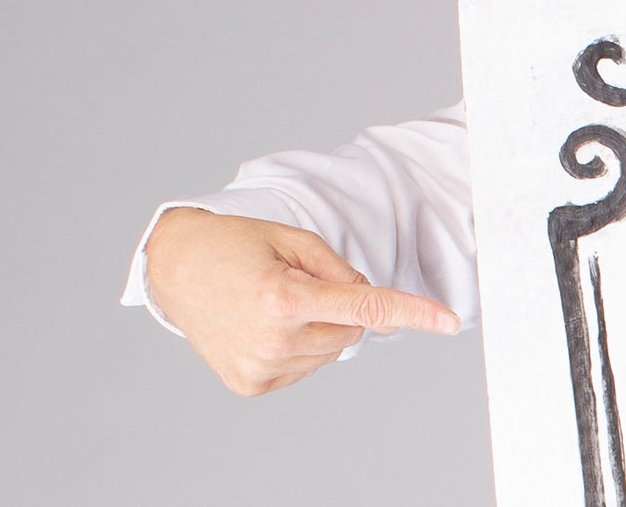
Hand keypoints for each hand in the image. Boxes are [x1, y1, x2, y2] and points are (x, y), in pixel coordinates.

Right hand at [144, 207, 460, 396]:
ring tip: (274, 302)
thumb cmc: (238, 245)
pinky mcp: (251, 385)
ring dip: (318, 327)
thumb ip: (341, 270)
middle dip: (340, 306)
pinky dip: (298, 346)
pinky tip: (265, 326)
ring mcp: (261, 368)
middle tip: (298, 283)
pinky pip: (305, 366)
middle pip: (351, 329)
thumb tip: (373, 307)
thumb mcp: (294, 240)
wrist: (175, 269)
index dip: (412, 313)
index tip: (449, 322)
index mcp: (285, 298)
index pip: (365, 308)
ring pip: (331, 351)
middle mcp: (273, 340)